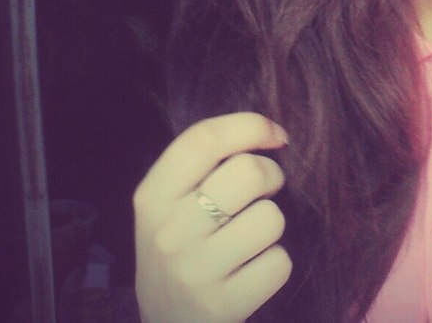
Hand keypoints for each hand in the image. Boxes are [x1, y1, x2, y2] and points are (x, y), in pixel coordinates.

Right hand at [133, 112, 291, 322]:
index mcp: (153, 195)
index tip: (277, 135)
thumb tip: (272, 132)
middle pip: (247, 172)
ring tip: (251, 236)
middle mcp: (168, 232)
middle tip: (264, 190)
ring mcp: (193, 272)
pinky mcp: (221, 307)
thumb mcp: (170, 205)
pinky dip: (274, 263)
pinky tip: (252, 270)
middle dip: (271, 175)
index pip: (204, 139)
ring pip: (270, 217)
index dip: (251, 126)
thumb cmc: (180, 248)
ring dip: (271, 224)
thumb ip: (204, 165)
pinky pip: (279, 263)